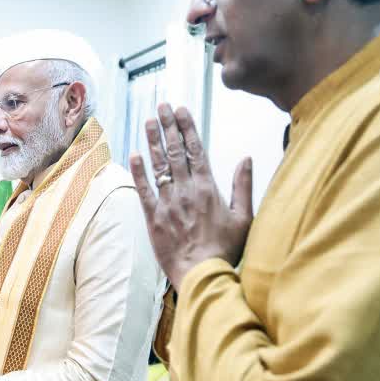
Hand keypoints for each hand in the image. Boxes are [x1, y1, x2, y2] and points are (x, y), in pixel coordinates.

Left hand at [129, 103, 253, 292]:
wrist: (202, 274)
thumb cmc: (225, 248)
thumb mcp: (244, 217)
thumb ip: (243, 186)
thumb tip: (245, 158)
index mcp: (208, 188)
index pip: (196, 149)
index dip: (187, 127)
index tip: (181, 109)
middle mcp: (185, 190)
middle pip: (175, 151)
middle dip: (168, 126)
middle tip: (161, 106)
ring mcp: (167, 202)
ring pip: (158, 165)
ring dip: (152, 141)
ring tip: (148, 121)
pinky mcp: (153, 216)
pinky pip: (143, 189)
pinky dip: (138, 171)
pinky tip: (134, 154)